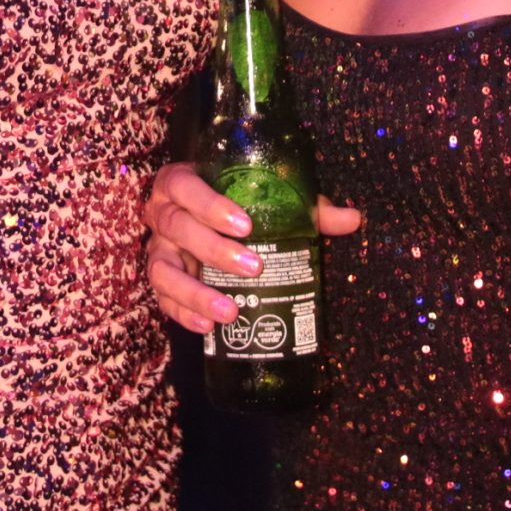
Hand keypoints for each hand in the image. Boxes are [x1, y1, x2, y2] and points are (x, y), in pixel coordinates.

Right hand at [143, 162, 362, 334]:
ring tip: (230, 311)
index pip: (184, 185)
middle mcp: (162, 213)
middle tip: (253, 267)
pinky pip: (162, 298)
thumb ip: (306, 209)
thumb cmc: (240, 207)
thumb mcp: (268, 201)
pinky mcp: (160, 279)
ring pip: (162, 268)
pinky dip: (183, 314)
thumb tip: (352, 218)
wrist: (208, 226)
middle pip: (177, 227)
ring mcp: (158, 248)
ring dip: (195, 291)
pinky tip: (209, 327)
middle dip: (214, 249)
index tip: (245, 224)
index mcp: (182, 183)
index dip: (209, 204)